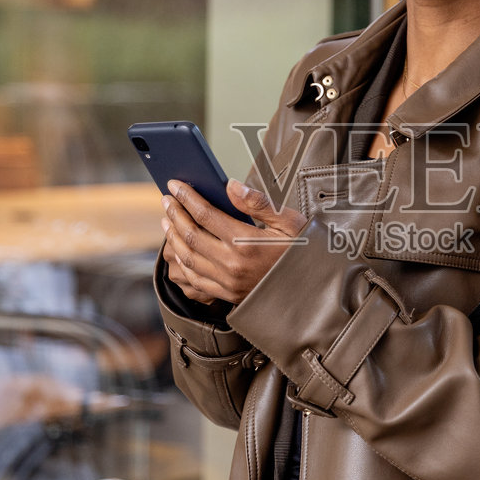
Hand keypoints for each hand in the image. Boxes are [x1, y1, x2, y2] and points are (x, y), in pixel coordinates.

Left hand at [161, 178, 308, 305]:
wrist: (312, 289)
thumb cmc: (303, 252)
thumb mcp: (290, 221)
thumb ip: (258, 203)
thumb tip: (231, 185)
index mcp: (246, 243)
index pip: (205, 215)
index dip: (187, 197)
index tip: (175, 185)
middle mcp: (232, 265)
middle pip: (191, 235)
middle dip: (175, 214)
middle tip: (167, 199)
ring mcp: (228, 283)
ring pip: (187, 258)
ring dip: (173, 238)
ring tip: (167, 221)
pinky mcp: (227, 295)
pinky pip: (195, 280)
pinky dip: (181, 264)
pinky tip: (178, 251)